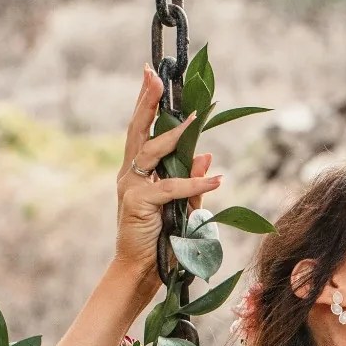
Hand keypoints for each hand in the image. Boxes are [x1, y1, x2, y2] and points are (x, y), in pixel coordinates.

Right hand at [115, 66, 221, 288]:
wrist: (142, 270)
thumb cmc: (160, 239)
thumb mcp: (181, 205)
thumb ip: (191, 182)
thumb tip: (206, 156)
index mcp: (137, 171)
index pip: (140, 130)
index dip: (145, 102)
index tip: (151, 75)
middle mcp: (129, 174)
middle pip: (138, 130)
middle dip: (147, 101)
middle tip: (155, 75)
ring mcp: (131, 186)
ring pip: (152, 151)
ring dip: (174, 134)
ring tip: (194, 119)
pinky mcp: (139, 203)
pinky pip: (171, 187)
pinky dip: (195, 184)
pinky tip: (215, 180)